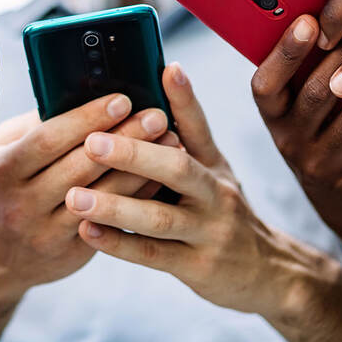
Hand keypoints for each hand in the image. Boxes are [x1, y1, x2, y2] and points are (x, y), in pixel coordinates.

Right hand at [0, 92, 172, 299]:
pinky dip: (138, 197)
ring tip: (170, 142)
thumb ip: (36, 125)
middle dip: (124, 138)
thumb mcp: (4, 152)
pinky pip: (113, 223)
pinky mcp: (71, 254)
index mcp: (3, 170)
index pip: (49, 139)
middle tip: (157, 116)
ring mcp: (47, 232)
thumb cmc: (6, 187)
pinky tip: (161, 176)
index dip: (87, 118)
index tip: (122, 99)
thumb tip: (81, 89)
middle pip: (81, 166)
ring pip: (103, 198)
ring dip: (140, 168)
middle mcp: (22, 203)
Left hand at [64, 64, 289, 315]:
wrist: (267, 272)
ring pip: (160, 217)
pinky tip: (87, 233)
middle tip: (91, 142)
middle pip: (177, 168)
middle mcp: (215, 192)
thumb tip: (143, 104)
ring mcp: (208, 231)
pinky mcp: (197, 267)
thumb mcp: (213, 174)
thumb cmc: (220, 211)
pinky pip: (154, 255)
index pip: (198, 125)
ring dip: (115, 206)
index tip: (166, 68)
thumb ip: (181, 145)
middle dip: (133, 154)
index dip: (184, 97)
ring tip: (75, 197)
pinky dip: (119, 244)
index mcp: (214, 163)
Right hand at [250, 3, 341, 231]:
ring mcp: (323, 165)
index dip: (285, 53)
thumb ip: (324, 56)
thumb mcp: (307, 99)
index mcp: (272, 115)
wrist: (338, 200)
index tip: (311, 20)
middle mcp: (290, 141)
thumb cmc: (324, 126)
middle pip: (319, 92)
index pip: (265, 84)